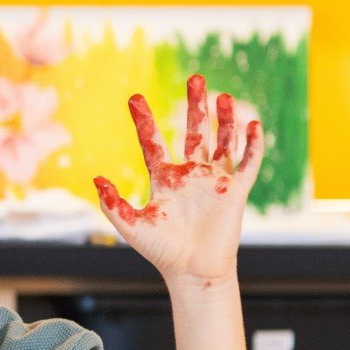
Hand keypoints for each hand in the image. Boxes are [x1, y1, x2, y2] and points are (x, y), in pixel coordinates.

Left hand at [94, 75, 260, 285]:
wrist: (193, 272)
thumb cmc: (162, 251)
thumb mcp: (132, 226)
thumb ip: (113, 204)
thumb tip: (96, 180)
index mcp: (164, 178)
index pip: (152, 142)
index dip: (144, 121)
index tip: (134, 98)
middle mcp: (189, 174)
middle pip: (193, 131)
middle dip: (194, 105)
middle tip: (195, 78)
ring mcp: (213, 180)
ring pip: (221, 141)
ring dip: (224, 119)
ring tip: (223, 96)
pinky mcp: (234, 192)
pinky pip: (246, 164)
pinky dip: (251, 146)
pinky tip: (253, 126)